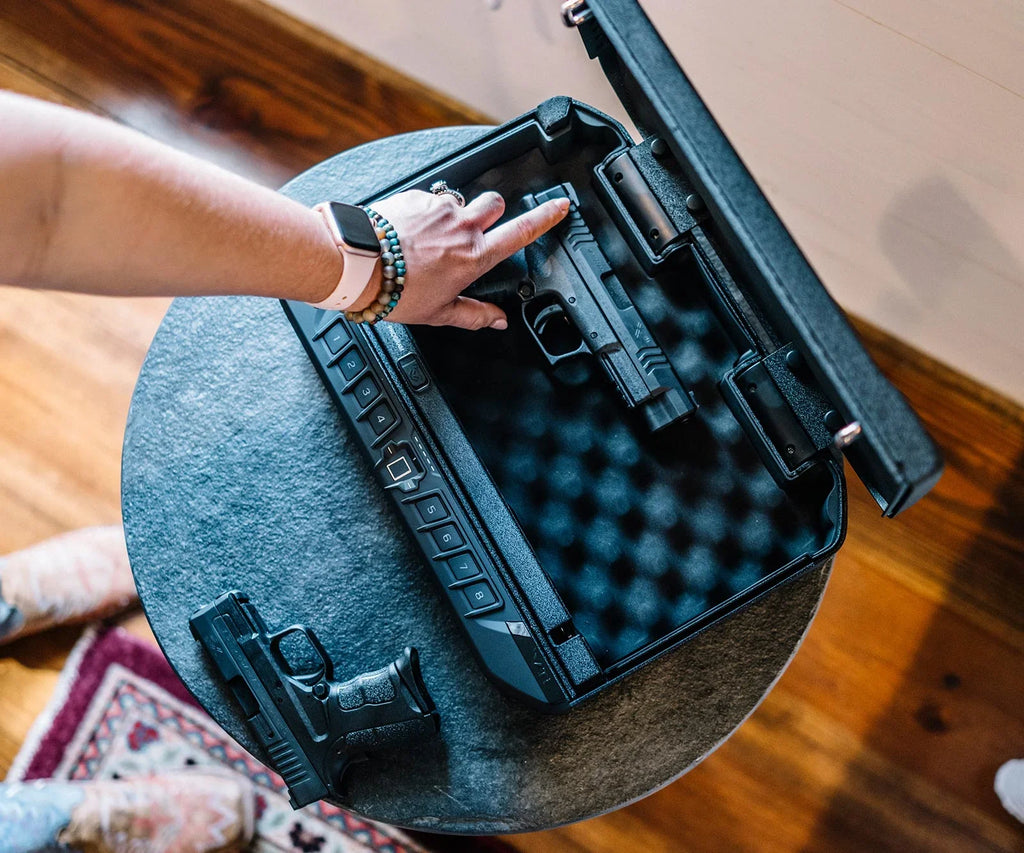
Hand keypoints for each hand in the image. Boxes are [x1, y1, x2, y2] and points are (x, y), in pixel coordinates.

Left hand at [356, 189, 568, 329]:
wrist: (358, 264)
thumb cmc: (396, 292)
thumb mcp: (439, 313)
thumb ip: (474, 315)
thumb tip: (498, 321)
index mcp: (474, 257)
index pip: (522, 232)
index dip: (546, 217)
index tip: (560, 206)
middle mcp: (462, 227)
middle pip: (495, 204)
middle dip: (492, 213)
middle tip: (478, 229)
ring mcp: (439, 208)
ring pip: (461, 200)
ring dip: (456, 213)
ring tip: (433, 236)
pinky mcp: (416, 197)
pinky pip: (430, 199)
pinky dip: (426, 213)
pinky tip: (410, 232)